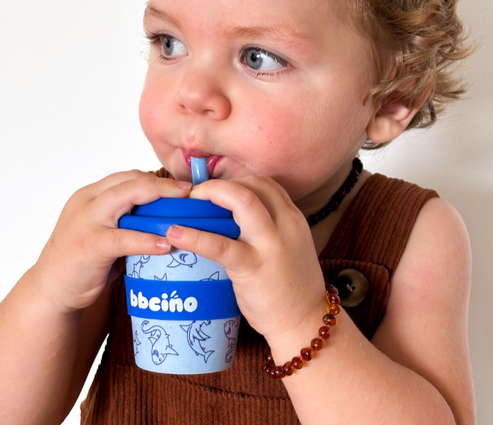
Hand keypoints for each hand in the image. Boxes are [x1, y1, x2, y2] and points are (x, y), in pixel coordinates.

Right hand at [33, 170, 191, 313]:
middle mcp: (87, 201)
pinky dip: (147, 239)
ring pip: (126, 196)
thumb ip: (126, 221)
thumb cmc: (84, 260)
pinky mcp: (89, 245)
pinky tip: (166, 245)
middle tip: (189, 191)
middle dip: (163, 184)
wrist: (51, 290)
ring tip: (184, 207)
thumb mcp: (104, 231)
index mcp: (91, 195)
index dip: (156, 179)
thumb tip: (165, 218)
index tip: (181, 186)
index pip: (127, 176)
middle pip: (130, 180)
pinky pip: (124, 238)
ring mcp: (86, 221)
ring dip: (159, 198)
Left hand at [166, 175, 324, 341]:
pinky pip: (220, 245)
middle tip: (199, 195)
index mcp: (293, 218)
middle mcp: (286, 224)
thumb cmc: (293, 287)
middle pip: (254, 184)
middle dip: (222, 183)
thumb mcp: (290, 247)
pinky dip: (195, 236)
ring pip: (242, 201)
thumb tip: (234, 220)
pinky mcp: (253, 266)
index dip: (237, 181)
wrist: (306, 321)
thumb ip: (271, 228)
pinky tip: (175, 234)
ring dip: (212, 194)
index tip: (218, 190)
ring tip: (189, 203)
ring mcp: (271, 244)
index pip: (265, 184)